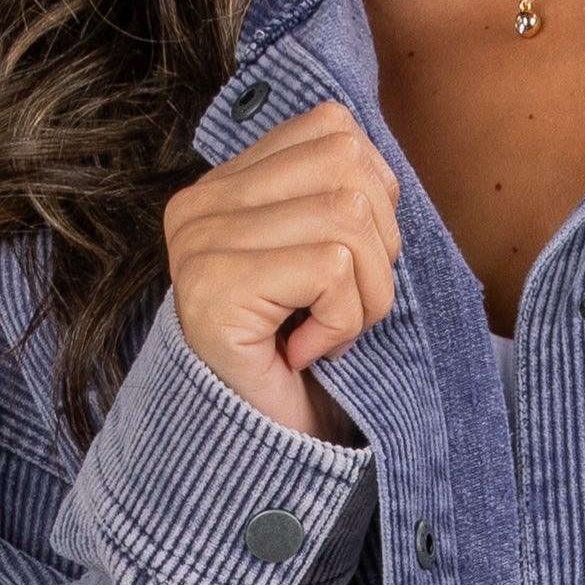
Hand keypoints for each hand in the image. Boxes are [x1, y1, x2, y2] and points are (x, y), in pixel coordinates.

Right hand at [162, 97, 402, 436]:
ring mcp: (201, 244)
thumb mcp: (325, 262)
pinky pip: (333, 268)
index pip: (332, 128)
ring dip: (367, 293)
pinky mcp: (215, 288)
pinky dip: (345, 322)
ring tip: (330, 332)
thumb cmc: (302, 364)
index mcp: (223, 185)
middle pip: (349, 166)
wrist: (261, 455)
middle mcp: (200, 204)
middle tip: (345, 308)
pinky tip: (310, 353)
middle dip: (379, 248)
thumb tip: (383, 167)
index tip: (344, 268)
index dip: (375, 197)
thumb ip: (339, 199)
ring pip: (349, 215)